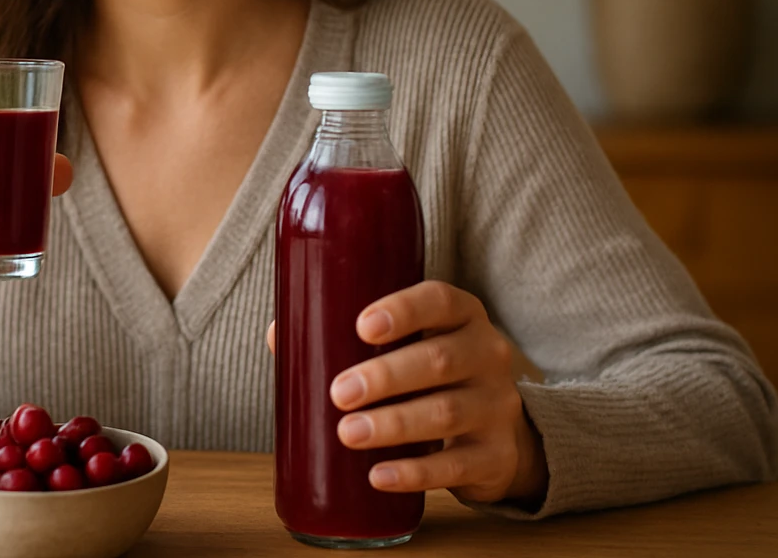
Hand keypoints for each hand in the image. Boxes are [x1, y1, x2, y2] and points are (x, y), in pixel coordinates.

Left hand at [267, 281, 546, 506]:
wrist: (499, 429)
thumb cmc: (432, 373)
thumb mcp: (408, 345)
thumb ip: (347, 336)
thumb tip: (278, 335)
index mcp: (462, 316)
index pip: (440, 300)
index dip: (403, 310)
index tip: (361, 327)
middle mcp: (488, 354)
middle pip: (440, 359)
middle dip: (386, 376)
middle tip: (340, 393)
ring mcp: (497, 406)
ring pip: (447, 412)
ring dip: (394, 424)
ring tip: (347, 433)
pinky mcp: (497, 456)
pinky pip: (457, 466)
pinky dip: (416, 473)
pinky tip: (379, 476)